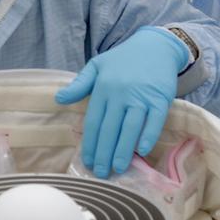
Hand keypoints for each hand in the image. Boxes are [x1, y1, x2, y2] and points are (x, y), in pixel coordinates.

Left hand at [55, 26, 188, 177]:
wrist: (155, 46)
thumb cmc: (123, 59)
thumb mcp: (97, 66)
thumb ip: (79, 84)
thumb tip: (58, 99)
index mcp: (103, 87)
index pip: (93, 121)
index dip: (90, 144)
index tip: (87, 161)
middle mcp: (120, 93)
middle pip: (110, 129)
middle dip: (104, 153)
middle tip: (101, 173)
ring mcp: (141, 96)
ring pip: (130, 128)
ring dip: (123, 150)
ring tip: (118, 168)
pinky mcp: (160, 98)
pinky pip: (154, 120)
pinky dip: (148, 136)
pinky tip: (143, 150)